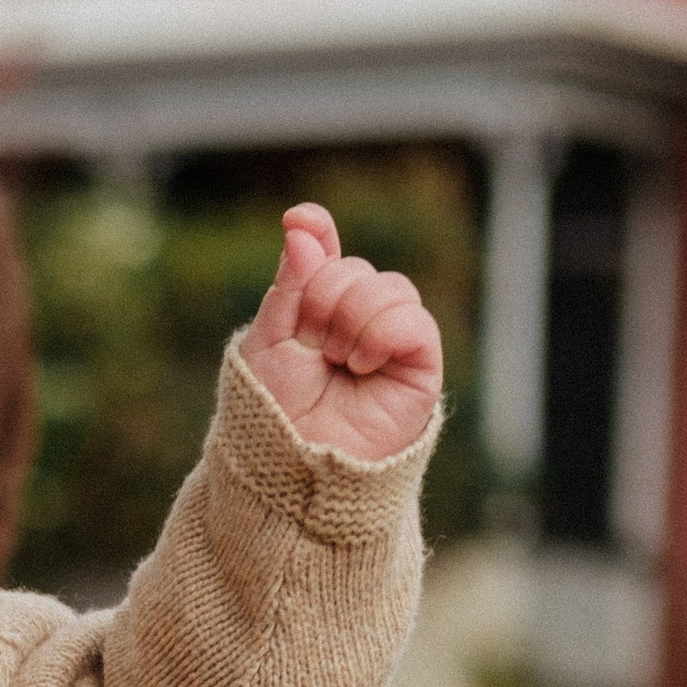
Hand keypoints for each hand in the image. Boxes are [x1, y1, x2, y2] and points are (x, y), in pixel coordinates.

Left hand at [236, 204, 441, 464]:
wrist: (293, 466)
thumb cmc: (272, 415)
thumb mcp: (268, 343)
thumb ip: (290, 286)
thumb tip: (303, 226)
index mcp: (316, 314)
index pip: (326, 255)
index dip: (317, 232)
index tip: (300, 220)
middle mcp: (357, 323)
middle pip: (354, 268)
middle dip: (324, 300)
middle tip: (311, 346)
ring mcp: (390, 342)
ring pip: (389, 286)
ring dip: (352, 319)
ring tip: (336, 362)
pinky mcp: (418, 365)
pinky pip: (413, 319)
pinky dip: (382, 333)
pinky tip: (362, 364)